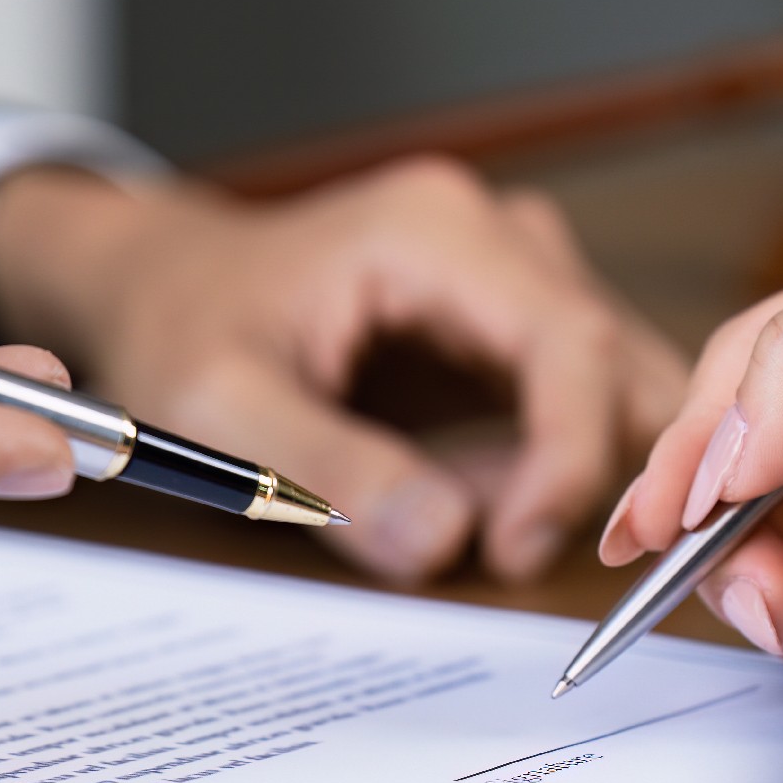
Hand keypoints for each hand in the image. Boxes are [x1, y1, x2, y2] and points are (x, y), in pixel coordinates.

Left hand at [0, 158, 686, 582]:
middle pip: (619, 364)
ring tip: (457, 514)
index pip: (570, 342)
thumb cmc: (179, 328)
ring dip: (564, 478)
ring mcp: (516, 276)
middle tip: (499, 553)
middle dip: (584, 476)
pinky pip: (581, 408)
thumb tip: (443, 539)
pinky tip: (457, 490)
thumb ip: (327, 469)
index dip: (570, 459)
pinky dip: (544, 472)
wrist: (163, 286)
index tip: (515, 552)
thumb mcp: (217, 406)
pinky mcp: (513, 326)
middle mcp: (498, 237)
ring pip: (617, 391)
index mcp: (435, 230)